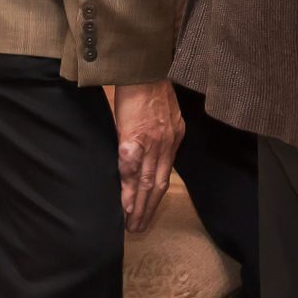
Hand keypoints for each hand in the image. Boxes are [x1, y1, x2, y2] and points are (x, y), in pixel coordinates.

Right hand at [113, 79, 184, 233]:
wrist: (141, 70)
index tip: (149, 211)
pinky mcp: (133, 138)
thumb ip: (161, 132)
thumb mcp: (165, 111)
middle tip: (139, 228)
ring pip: (145, 182)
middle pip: (157, 183)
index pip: (164, 173)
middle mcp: (167, 143)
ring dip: (137, 206)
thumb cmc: (149, 87)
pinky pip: (130, 170)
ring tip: (131, 224)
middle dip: (148, 208)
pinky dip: (127, 190)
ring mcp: (152, 142)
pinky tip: (122, 205)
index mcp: (175, 136)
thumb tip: (150, 148)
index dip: (156, 195)